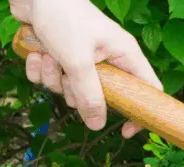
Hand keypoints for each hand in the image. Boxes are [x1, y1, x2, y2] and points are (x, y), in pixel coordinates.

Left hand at [9, 0, 161, 137]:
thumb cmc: (64, 17)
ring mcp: (85, 58)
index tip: (125, 131)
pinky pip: (52, 78)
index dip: (141, 113)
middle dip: (76, 93)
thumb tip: (98, 126)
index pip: (147, 90)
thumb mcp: (78, 61)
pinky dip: (40, 70)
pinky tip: (36, 53)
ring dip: (53, 78)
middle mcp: (108, 58)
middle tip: (66, 77)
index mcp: (125, 55)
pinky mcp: (63, 56)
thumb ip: (89, 95)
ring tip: (48, 56)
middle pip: (101, 96)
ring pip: (72, 89)